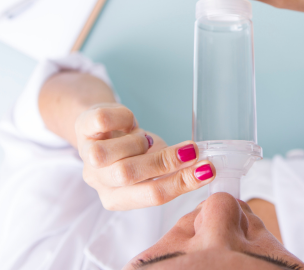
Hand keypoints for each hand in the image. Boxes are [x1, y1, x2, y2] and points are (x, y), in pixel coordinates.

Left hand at [75, 103, 214, 209]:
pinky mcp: (83, 128)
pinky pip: (103, 121)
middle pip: (128, 175)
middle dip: (165, 161)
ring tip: (144, 138)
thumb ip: (171, 171)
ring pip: (108, 153)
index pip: (152, 196)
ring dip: (137, 141)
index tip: (208, 169)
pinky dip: (124, 118)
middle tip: (191, 149)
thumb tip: (203, 169)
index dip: (182, 182)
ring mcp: (87, 154)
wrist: (101, 126)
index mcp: (117, 198)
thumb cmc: (132, 150)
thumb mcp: (152, 165)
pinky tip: (129, 122)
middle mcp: (98, 181)